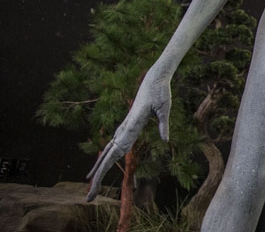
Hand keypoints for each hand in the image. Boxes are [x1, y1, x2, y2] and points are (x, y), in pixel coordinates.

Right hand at [86, 72, 171, 200]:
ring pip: (108, 151)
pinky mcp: (127, 125)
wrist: (154, 78)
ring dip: (99, 168)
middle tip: (89, 195)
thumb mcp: (164, 108)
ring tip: (90, 184)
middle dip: (97, 176)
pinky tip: (103, 164)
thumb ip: (163, 124)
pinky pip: (114, 144)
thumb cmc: (161, 92)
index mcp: (132, 125)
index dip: (105, 166)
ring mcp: (124, 127)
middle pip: (108, 156)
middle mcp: (124, 128)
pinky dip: (107, 156)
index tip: (94, 181)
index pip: (116, 150)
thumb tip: (166, 141)